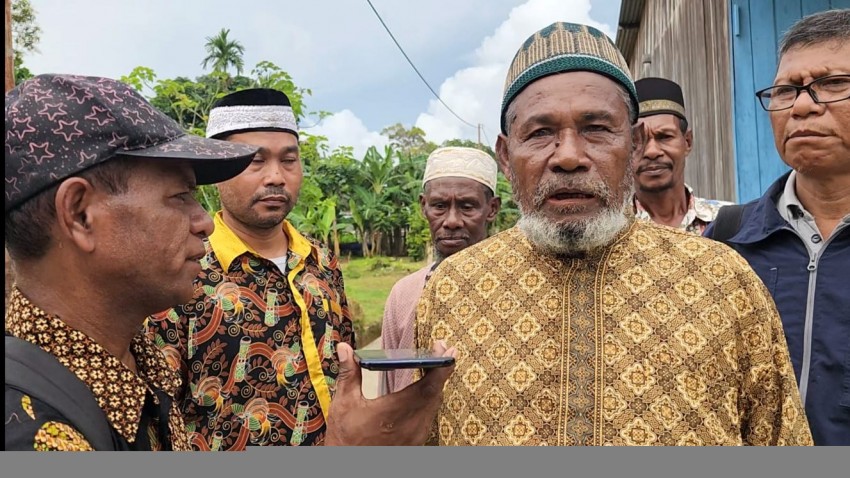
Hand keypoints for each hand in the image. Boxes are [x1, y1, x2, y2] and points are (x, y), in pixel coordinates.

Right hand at [324, 341, 455, 445]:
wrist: (350, 468)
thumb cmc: (345, 439)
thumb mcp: (344, 404)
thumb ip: (348, 373)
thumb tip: (345, 348)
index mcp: (395, 412)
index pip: (428, 387)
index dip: (441, 367)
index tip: (448, 350)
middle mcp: (411, 425)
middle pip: (435, 393)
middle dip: (440, 370)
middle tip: (440, 350)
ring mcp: (416, 436)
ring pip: (434, 405)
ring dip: (436, 385)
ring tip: (434, 365)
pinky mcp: (416, 442)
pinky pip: (429, 416)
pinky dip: (429, 400)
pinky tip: (424, 390)